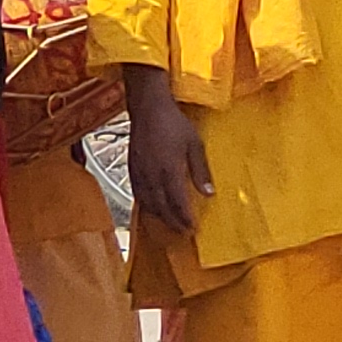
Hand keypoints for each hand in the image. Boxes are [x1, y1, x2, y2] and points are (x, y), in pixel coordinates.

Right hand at [123, 71, 213, 235]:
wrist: (148, 108)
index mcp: (169, 170)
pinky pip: (138, 195)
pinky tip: (153, 208)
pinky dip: (146, 206)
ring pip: (148, 204)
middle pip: (162, 208)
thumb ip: (201, 171)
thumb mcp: (194, 144)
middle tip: (183, 233)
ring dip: (160, 218)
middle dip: (173, 223)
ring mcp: (139, 173)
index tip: (193, 229)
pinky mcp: (131, 169)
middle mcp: (152, 176)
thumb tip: (209, 194)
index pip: (177, 203)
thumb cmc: (174, 123)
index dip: (185, 219)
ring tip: (170, 225)